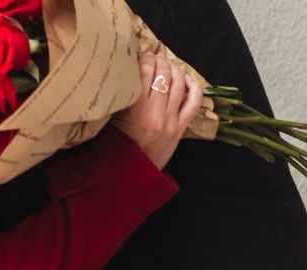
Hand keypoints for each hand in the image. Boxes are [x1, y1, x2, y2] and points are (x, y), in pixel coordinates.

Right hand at [111, 53, 202, 168]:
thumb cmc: (116, 147)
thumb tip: (126, 74)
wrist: (129, 175)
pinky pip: (194, 103)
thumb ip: (121, 98)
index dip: (145, 58)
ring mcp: (170, 120)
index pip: (145, 71)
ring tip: (168, 65)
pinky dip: (193, 88)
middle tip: (155, 58)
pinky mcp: (180, 129)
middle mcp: (155, 112)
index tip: (141, 56)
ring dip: (175, 69)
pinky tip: (187, 80)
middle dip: (160, 60)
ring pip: (178, 83)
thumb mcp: (112, 119)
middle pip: (163, 74)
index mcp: (135, 109)